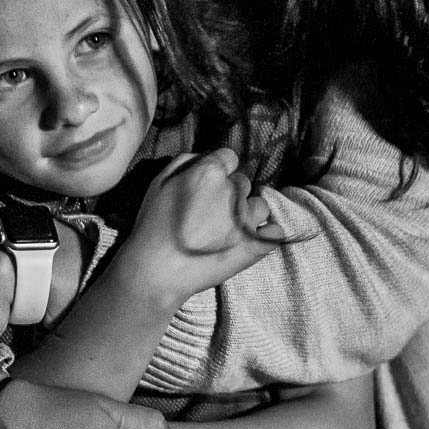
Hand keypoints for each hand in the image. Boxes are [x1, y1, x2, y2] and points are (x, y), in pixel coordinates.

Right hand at [115, 148, 283, 302]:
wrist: (157, 272)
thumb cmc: (153, 227)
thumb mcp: (159, 183)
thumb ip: (185, 162)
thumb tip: (206, 156)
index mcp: (210, 172)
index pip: (229, 158)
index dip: (218, 171)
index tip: (207, 187)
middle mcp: (233, 192)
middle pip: (242, 182)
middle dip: (230, 194)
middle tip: (210, 214)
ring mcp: (247, 219)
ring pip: (260, 205)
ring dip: (248, 214)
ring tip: (227, 231)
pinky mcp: (256, 244)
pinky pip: (275, 231)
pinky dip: (266, 235)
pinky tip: (251, 240)